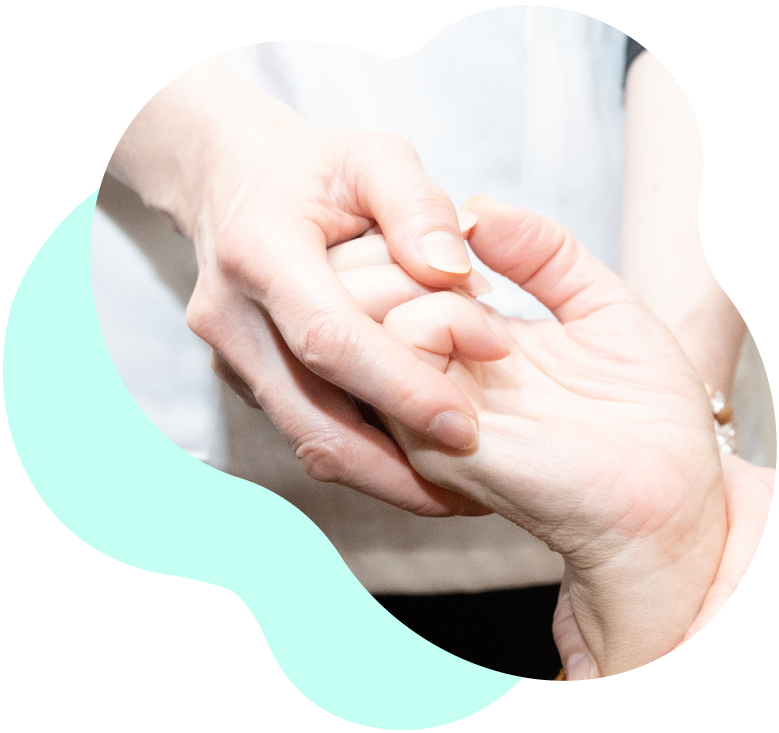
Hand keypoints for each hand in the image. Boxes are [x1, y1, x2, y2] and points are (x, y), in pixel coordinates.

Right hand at [108, 58, 492, 516]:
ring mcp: (233, 358)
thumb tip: (453, 274)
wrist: (238, 188)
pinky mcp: (248, 380)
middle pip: (309, 418)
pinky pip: (306, 430)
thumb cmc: (315, 173)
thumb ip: (417, 205)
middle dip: (391, 468)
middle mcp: (233, 319)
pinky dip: (362, 456)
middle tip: (467, 495)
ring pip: (306, 440)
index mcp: (260, 253)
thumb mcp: (373, 158)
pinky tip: (414, 464)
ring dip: (380, 477)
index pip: (328, 338)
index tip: (464, 424)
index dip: (397, 387)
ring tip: (451, 495)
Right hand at [333, 196, 736, 676]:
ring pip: (361, 314)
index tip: (472, 234)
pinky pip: (396, 354)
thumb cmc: (644, 413)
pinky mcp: (426, 438)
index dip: (408, 234)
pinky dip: (439, 321)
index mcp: (460, 344)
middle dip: (394, 252)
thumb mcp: (600, 304)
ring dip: (416, 284)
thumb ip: (545, 252)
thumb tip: (479, 209)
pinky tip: (497, 340)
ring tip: (486, 304)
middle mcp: (426, 377)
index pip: (387, 273)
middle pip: (351, 291)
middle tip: (466, 266)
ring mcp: (418, 408)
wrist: (670, 493)